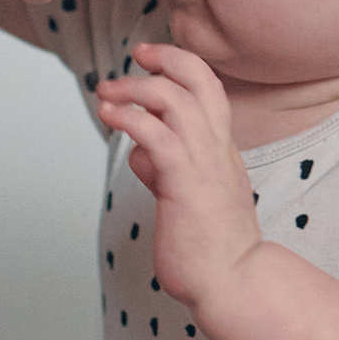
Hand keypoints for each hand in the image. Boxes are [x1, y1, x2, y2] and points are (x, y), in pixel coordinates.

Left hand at [94, 43, 263, 309]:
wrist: (232, 281)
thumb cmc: (208, 247)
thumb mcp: (188, 196)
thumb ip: (165, 169)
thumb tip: (140, 154)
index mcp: (221, 150)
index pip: (208, 90)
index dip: (180, 66)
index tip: (150, 59)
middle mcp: (217, 149)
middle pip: (199, 81)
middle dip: (165, 59)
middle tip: (134, 57)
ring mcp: (204, 164)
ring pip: (174, 101)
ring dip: (135, 88)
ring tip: (106, 93)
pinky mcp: (184, 184)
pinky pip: (156, 136)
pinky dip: (129, 118)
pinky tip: (109, 115)